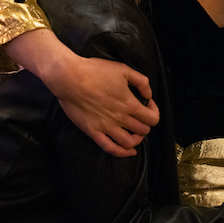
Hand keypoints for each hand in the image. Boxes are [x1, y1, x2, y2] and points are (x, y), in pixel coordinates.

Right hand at [4, 29, 158, 156]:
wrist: (69, 78)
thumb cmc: (95, 71)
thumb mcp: (123, 70)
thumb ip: (141, 82)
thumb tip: (148, 94)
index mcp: (129, 104)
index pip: (153, 118)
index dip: (154, 112)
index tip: (148, 104)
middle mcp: (120, 118)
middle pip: (143, 131)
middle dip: (146, 125)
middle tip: (140, 117)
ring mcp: (106, 127)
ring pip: (129, 143)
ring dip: (136, 139)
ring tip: (134, 132)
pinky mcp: (93, 131)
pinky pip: (110, 148)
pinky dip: (121, 152)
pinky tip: (128, 151)